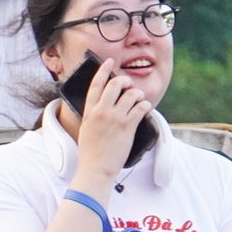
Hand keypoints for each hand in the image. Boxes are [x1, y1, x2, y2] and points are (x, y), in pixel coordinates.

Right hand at [70, 58, 149, 187]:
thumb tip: (102, 106)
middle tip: (129, 85)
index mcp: (89, 112)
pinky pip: (141, 107)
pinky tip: (144, 109)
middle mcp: (101, 112)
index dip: (103, 70)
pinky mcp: (127, 127)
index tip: (109, 62)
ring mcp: (115, 118)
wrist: (96, 169)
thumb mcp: (86, 130)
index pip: (95, 85)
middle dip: (124, 80)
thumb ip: (93, 115)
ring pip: (131, 94)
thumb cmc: (91, 153)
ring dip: (137, 94)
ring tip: (138, 100)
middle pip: (115, 84)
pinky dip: (145, 105)